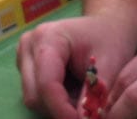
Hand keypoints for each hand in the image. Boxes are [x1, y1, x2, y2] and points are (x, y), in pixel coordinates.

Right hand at [17, 16, 134, 118]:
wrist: (107, 27)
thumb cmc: (111, 41)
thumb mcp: (110, 66)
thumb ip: (94, 97)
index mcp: (48, 37)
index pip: (47, 83)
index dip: (62, 110)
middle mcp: (29, 45)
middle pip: (35, 95)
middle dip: (61, 109)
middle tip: (88, 111)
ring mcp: (25, 56)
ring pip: (34, 99)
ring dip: (58, 106)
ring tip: (83, 96)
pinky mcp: (27, 67)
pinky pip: (36, 96)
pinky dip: (55, 101)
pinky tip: (74, 91)